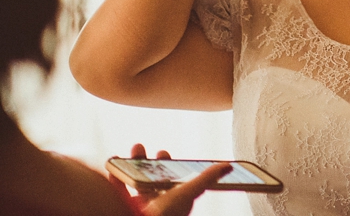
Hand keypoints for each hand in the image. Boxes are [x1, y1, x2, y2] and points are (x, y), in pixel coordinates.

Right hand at [112, 144, 230, 215]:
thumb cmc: (163, 214)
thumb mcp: (186, 193)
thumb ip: (206, 179)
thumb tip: (228, 166)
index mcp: (174, 202)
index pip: (177, 183)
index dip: (172, 167)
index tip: (165, 153)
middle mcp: (156, 204)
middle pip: (154, 179)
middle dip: (150, 161)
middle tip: (148, 149)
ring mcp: (138, 206)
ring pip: (136, 181)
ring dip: (133, 164)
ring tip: (134, 149)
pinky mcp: (122, 206)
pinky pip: (117, 189)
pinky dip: (114, 174)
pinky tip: (113, 161)